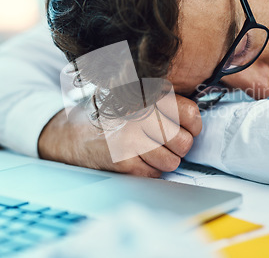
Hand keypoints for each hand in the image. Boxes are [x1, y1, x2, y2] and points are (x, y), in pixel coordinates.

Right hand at [38, 95, 201, 177]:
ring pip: (172, 162)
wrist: (73, 134)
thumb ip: (164, 102)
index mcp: (147, 94)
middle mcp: (140, 114)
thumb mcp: (136, 97)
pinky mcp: (123, 161)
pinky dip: (148, 171)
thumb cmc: (111, 117)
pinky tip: (134, 159)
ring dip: (162, 161)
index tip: (186, 128)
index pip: (190, 113)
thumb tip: (196, 120)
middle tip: (164, 143)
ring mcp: (131, 138)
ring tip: (146, 150)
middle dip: (178, 147)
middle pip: (184, 142)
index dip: (192, 126)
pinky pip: (154, 174)